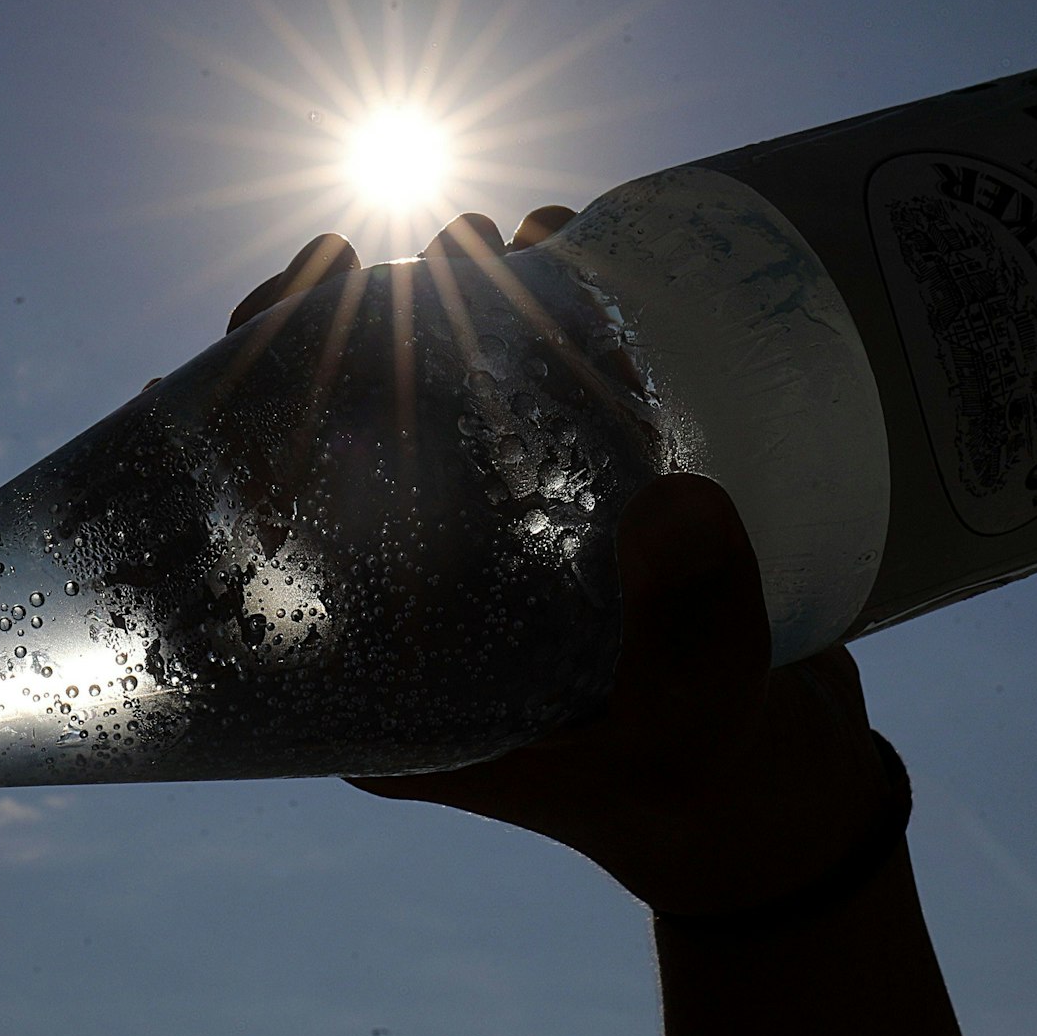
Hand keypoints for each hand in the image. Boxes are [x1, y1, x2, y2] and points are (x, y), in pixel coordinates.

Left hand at [229, 213, 895, 916]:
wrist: (774, 801)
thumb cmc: (701, 792)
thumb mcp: (686, 733)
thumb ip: (685, 640)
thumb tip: (680, 500)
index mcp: (371, 669)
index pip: (271, 515)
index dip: (262, 394)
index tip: (299, 292)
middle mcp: (403, 601)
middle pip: (344, 435)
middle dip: (375, 323)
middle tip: (446, 243)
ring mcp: (478, 553)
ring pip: (435, 404)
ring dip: (460, 307)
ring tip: (506, 234)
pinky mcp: (555, 522)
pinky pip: (525, 405)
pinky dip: (542, 326)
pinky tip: (567, 252)